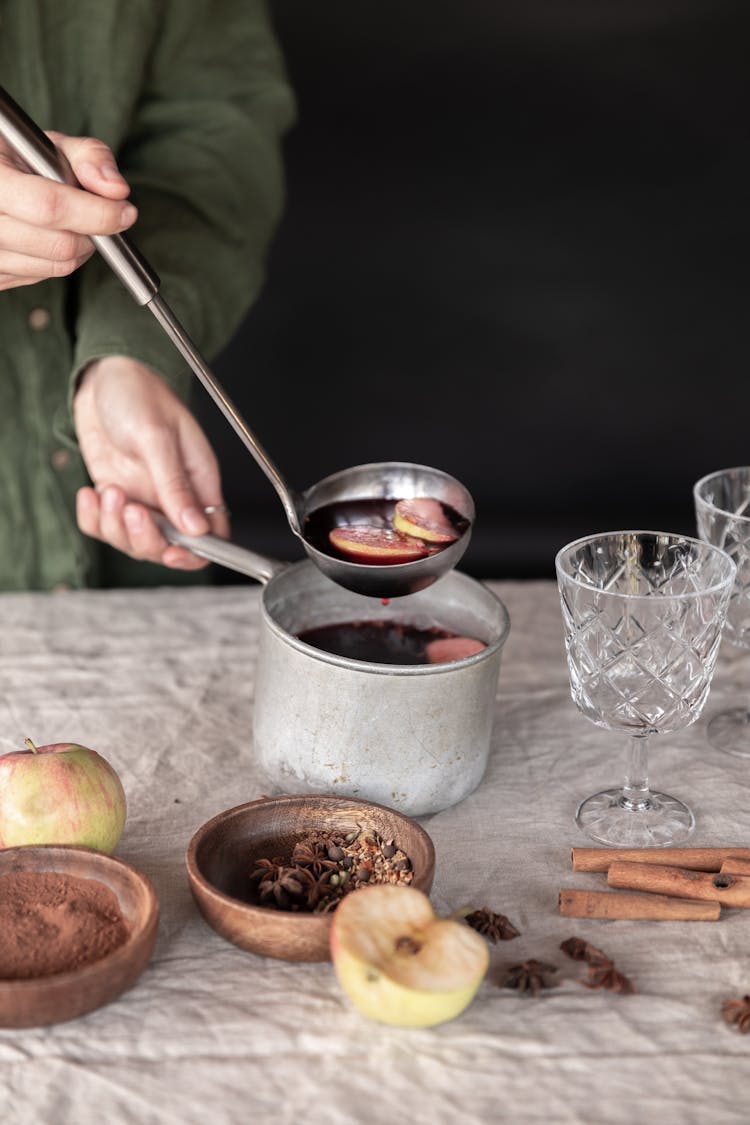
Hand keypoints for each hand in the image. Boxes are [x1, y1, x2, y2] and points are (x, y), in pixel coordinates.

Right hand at [0, 131, 136, 289]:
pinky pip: (44, 276)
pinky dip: (60, 259)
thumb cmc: (22, 159)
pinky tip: (50, 235)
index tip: (125, 212)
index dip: (96, 214)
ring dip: (81, 248)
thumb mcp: (50, 144)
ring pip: (58, 266)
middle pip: (60, 244)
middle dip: (93, 233)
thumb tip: (116, 189)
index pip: (49, 207)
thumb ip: (89, 156)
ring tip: (72, 222)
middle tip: (99, 215)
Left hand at [73, 357, 228, 569]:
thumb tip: (197, 528)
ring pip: (133, 542)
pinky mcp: (115, 494)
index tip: (172, 550)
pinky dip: (93, 519)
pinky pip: (104, 527)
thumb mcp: (158, 438)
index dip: (194, 552)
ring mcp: (143, 497)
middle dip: (146, 539)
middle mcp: (172, 496)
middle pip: (168, 546)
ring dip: (115, 526)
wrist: (104, 376)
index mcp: (199, 481)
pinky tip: (90, 494)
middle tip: (131, 510)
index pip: (210, 535)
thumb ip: (175, 485)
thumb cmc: (141, 394)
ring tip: (109, 492)